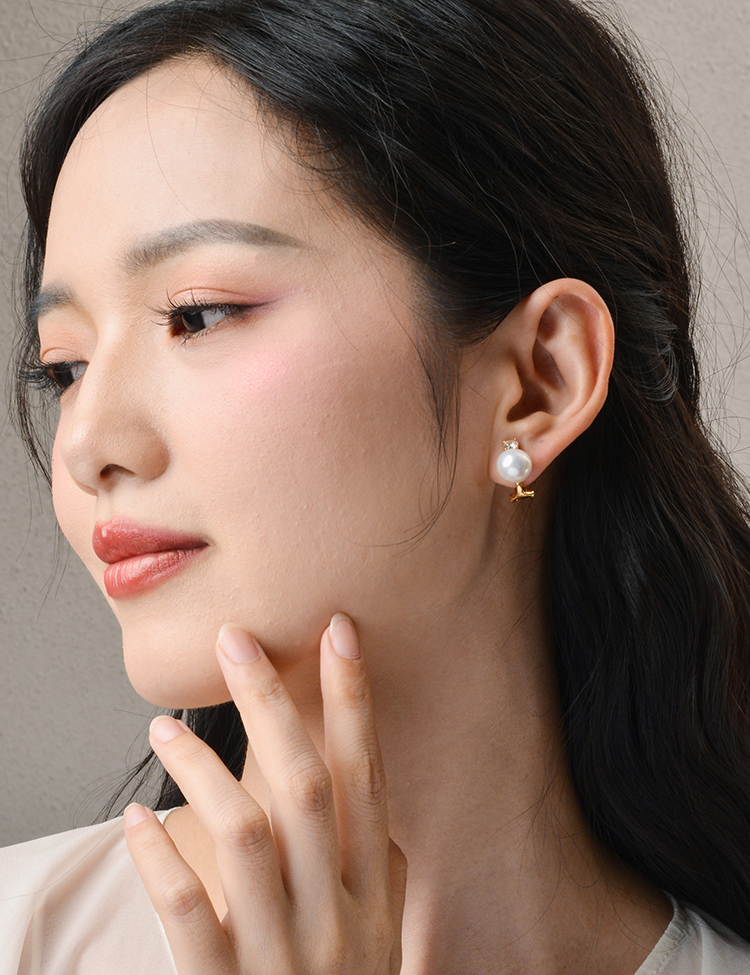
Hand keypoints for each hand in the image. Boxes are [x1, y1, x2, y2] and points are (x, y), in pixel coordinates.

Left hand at [123, 613, 406, 973]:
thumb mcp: (382, 942)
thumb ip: (386, 879)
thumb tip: (385, 816)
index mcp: (374, 894)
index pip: (368, 776)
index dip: (355, 700)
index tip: (337, 632)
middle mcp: (336, 916)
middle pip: (305, 786)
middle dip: (273, 704)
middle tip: (235, 641)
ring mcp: (283, 956)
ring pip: (246, 834)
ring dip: (202, 769)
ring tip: (163, 729)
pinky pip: (188, 914)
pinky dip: (160, 860)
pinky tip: (139, 821)